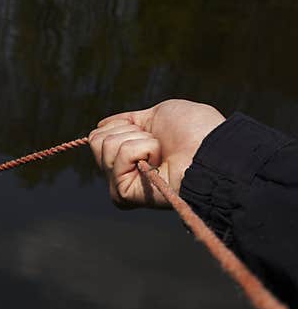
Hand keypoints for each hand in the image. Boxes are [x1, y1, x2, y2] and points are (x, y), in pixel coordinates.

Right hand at [89, 99, 224, 208]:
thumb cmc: (194, 130)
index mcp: (130, 153)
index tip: (149, 131)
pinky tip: (156, 163)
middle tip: (157, 144)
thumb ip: (128, 120)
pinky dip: (139, 150)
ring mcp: (121, 183)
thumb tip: (100, 126)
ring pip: (104, 145)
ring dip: (139, 141)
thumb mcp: (157, 115)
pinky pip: (117, 157)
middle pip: (97, 140)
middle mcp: (123, 170)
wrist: (210, 150)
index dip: (123, 124)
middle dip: (129, 131)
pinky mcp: (123, 194)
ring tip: (161, 154)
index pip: (100, 134)